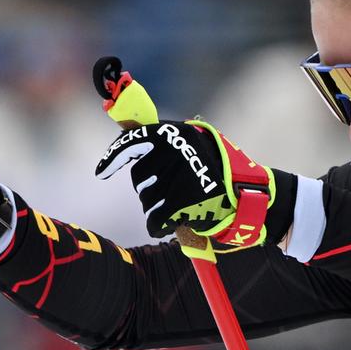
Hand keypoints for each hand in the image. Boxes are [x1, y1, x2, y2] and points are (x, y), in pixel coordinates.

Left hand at [94, 118, 277, 245]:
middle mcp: (176, 151)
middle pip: (139, 177)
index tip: (101, 172)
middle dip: (150, 188)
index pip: (135, 140)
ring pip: (147, 201)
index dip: (115, 156)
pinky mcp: (180, 203)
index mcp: (177, 133)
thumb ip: (163, 141)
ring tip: (185, 203)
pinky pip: (154, 221)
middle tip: (173, 191)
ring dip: (159, 208)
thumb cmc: (218, 172)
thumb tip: (122, 123)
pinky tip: (179, 221)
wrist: (248, 196)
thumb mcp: (194, 145)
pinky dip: (162, 226)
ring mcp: (178, 177)